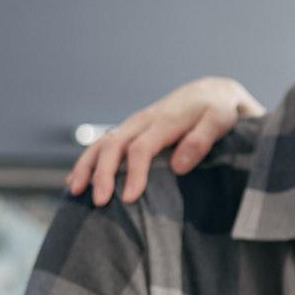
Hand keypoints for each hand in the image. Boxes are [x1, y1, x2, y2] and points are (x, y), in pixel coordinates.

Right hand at [66, 77, 263, 206]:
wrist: (211, 93)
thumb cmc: (219, 110)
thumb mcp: (219, 121)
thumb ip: (200, 141)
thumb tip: (178, 166)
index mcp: (165, 121)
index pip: (141, 148)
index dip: (133, 173)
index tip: (128, 198)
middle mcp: (144, 121)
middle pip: (114, 145)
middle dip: (102, 173)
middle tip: (99, 201)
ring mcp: (135, 125)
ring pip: (102, 143)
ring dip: (86, 166)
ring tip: (75, 191)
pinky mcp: (132, 130)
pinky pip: (103, 144)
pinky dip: (87, 161)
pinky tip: (75, 180)